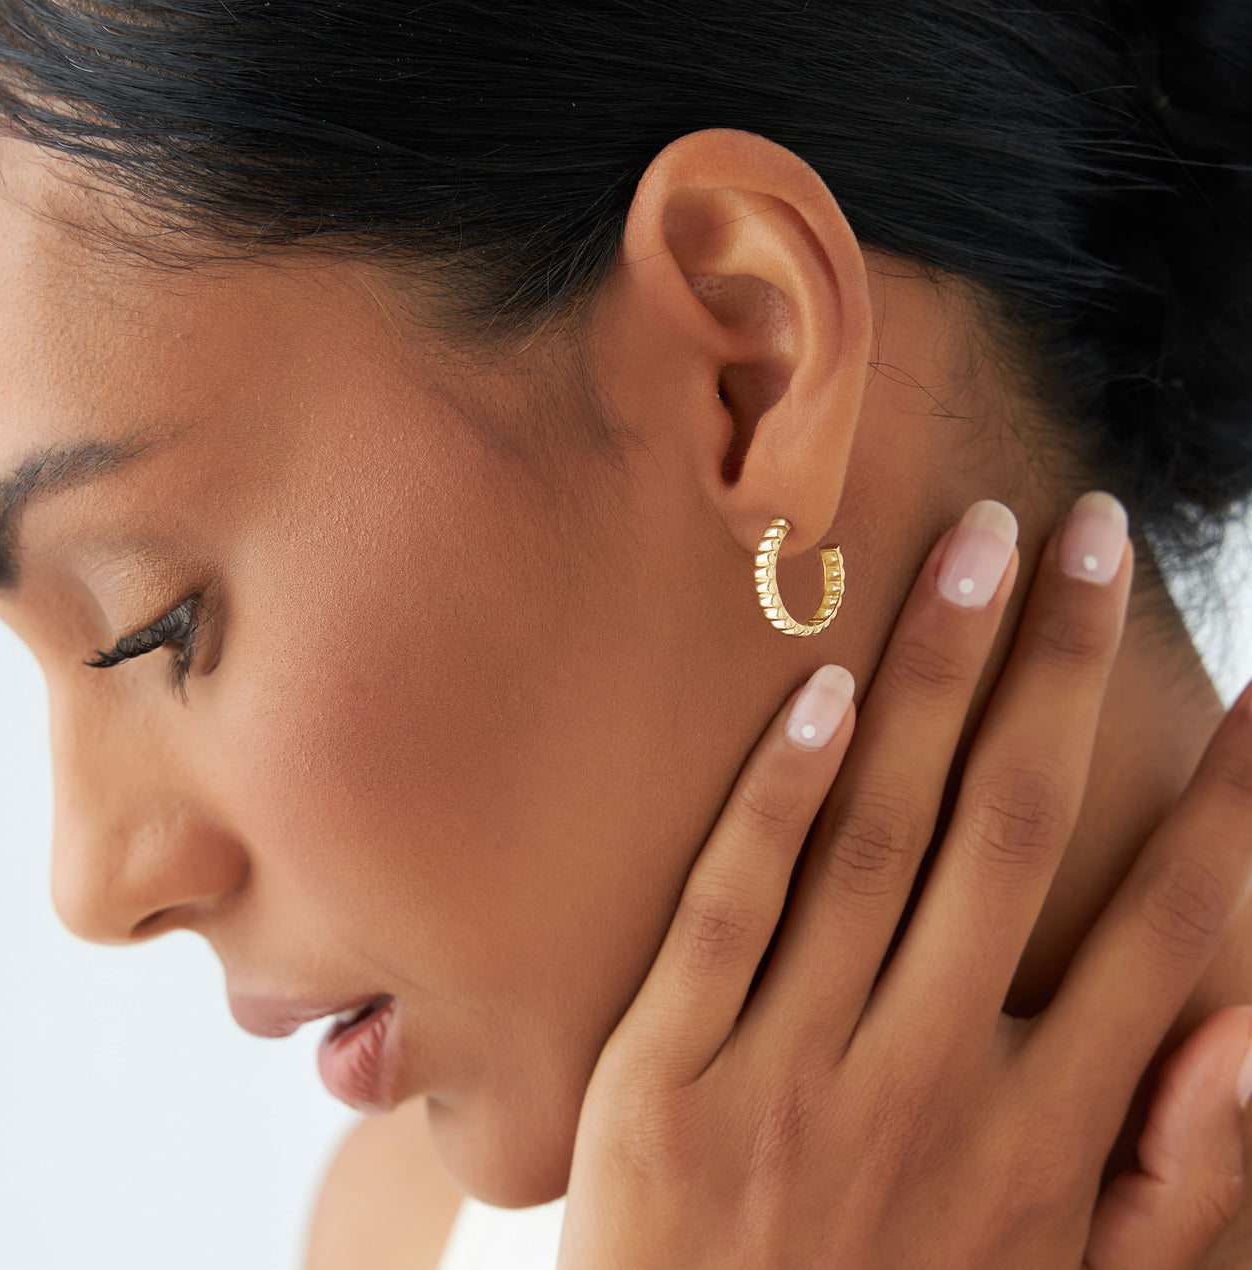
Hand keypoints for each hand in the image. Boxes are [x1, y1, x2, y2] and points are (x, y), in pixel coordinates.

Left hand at [558, 493, 1251, 1268]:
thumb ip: (1177, 1192)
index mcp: (1045, 1140)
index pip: (1167, 930)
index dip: (1224, 801)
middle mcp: (933, 1085)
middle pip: (1014, 832)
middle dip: (1061, 669)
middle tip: (1085, 533)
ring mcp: (791, 1075)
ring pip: (878, 840)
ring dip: (933, 682)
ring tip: (975, 550)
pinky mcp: (666, 1082)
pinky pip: (729, 912)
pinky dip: (781, 797)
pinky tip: (820, 691)